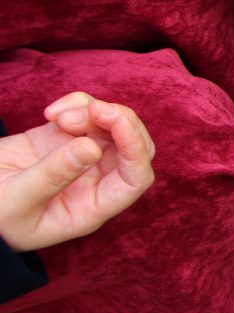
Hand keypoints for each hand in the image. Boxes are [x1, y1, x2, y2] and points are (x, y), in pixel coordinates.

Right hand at [0, 92, 155, 251]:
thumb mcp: (17, 201)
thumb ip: (53, 175)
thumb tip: (92, 147)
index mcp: (92, 207)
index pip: (135, 179)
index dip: (136, 150)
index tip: (117, 122)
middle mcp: (94, 182)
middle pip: (133, 147)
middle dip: (122, 122)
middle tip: (94, 110)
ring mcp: (81, 157)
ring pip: (112, 126)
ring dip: (93, 111)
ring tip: (55, 117)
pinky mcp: (63, 137)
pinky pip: (88, 113)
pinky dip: (77, 104)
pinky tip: (51, 113)